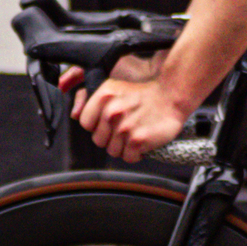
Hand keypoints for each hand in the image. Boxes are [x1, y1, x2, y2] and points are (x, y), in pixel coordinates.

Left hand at [62, 52, 195, 163]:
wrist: (171, 97)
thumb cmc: (143, 95)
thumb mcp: (113, 88)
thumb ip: (89, 99)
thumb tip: (74, 113)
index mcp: (104, 95)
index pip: (85, 122)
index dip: (96, 125)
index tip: (108, 122)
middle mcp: (112, 111)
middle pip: (98, 140)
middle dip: (111, 137)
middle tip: (125, 127)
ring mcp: (124, 127)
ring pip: (113, 151)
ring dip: (124, 146)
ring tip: (135, 132)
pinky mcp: (138, 140)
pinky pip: (128, 157)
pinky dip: (136, 153)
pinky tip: (142, 140)